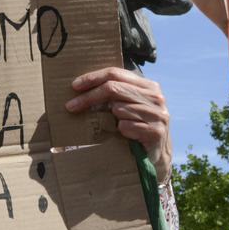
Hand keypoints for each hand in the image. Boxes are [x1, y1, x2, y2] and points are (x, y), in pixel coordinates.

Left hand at [65, 67, 172, 182]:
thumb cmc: (137, 127)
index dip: (93, 77)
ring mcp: (158, 114)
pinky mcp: (156, 131)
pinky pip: (126, 126)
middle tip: (70, 106)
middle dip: (89, 97)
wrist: (157, 156)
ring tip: (118, 127)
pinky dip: (121, 132)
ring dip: (111, 120)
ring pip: (118, 109)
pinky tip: (127, 136)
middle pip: (113, 88)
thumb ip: (114, 94)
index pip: (115, 73)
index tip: (74, 86)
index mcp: (148, 85)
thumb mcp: (128, 106)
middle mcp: (155, 97)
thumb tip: (80, 88)